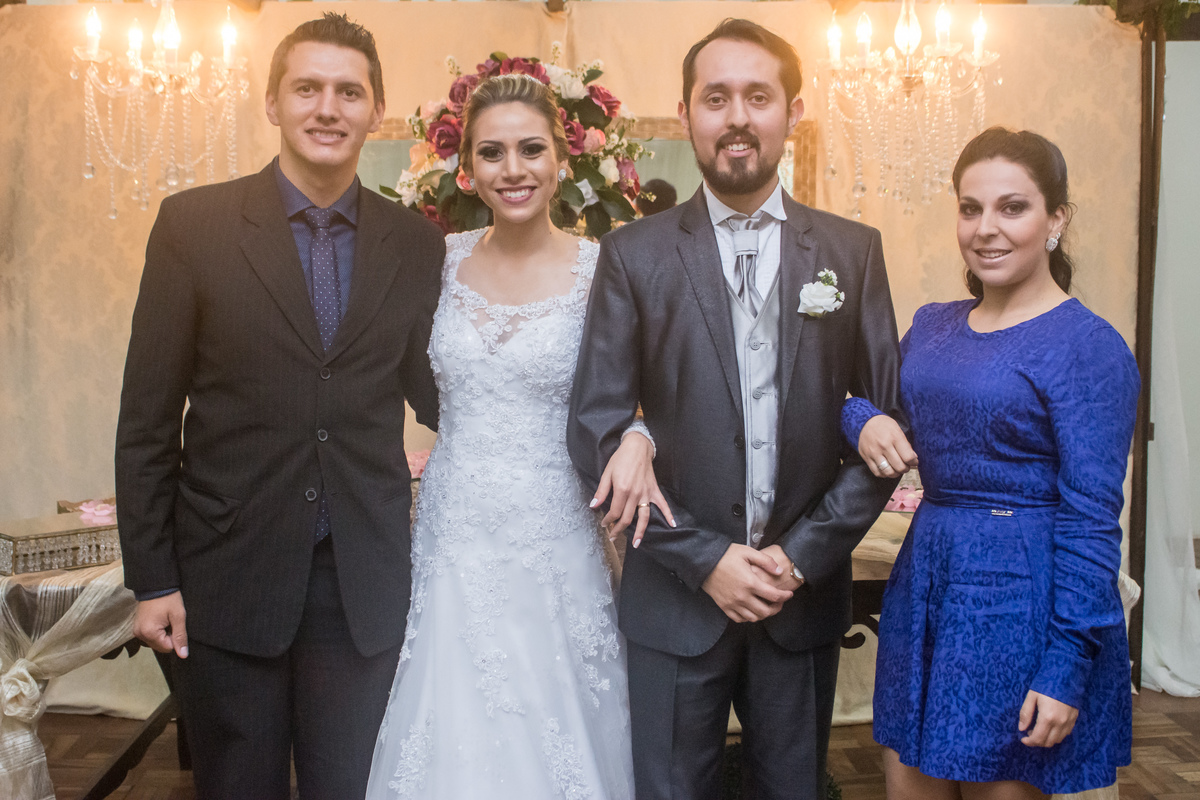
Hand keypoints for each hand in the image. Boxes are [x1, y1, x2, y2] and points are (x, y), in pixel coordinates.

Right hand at [134, 592, 188, 657]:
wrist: (155, 585)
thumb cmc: (168, 599)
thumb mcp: (178, 616)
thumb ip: (180, 637)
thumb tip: (183, 655)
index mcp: (149, 633)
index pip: (168, 648)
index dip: (175, 638)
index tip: (175, 624)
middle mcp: (140, 634)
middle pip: (161, 646)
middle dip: (169, 636)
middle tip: (170, 621)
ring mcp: (137, 631)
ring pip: (156, 642)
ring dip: (163, 634)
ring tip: (165, 619)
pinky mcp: (137, 627)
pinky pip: (150, 636)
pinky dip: (157, 631)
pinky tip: (160, 619)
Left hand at [591, 431, 674, 545]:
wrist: (637, 447)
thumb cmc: (620, 459)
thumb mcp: (607, 473)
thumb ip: (601, 491)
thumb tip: (594, 505)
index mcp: (622, 490)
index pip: (615, 512)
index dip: (608, 520)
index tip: (604, 524)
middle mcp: (635, 494)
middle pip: (627, 518)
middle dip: (619, 530)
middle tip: (613, 537)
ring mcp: (646, 493)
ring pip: (644, 517)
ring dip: (639, 532)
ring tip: (636, 543)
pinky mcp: (654, 490)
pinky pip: (662, 505)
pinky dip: (668, 515)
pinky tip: (673, 525)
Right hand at [701, 544, 793, 622]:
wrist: (703, 562)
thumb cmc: (726, 555)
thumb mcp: (747, 552)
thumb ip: (766, 561)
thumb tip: (779, 570)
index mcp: (750, 582)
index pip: (774, 596)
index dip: (785, 597)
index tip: (789, 594)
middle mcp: (742, 596)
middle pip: (765, 611)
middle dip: (777, 608)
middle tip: (779, 602)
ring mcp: (732, 603)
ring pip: (753, 618)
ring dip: (763, 615)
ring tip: (766, 607)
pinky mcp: (724, 606)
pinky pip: (739, 619)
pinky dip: (748, 618)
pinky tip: (751, 611)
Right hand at [858, 415, 917, 478]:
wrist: (864, 422)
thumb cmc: (884, 425)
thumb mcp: (898, 430)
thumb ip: (906, 445)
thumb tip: (913, 458)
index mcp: (894, 437)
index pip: (908, 457)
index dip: (914, 462)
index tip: (914, 461)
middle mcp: (884, 446)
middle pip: (899, 467)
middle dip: (906, 469)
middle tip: (906, 466)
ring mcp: (874, 453)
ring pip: (888, 472)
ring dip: (895, 473)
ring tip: (897, 469)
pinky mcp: (866, 457)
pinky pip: (877, 472)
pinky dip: (884, 474)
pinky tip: (887, 469)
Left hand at [1018, 690, 1077, 746]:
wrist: (1066, 676)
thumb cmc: (1046, 684)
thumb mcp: (1032, 696)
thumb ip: (1026, 713)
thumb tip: (1021, 728)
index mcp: (1047, 718)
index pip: (1038, 738)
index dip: (1029, 742)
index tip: (1023, 739)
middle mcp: (1060, 723)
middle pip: (1048, 742)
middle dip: (1037, 742)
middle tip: (1029, 734)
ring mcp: (1069, 722)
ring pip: (1057, 740)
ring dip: (1047, 739)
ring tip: (1038, 729)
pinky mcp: (1074, 719)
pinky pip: (1065, 734)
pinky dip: (1056, 735)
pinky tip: (1050, 726)